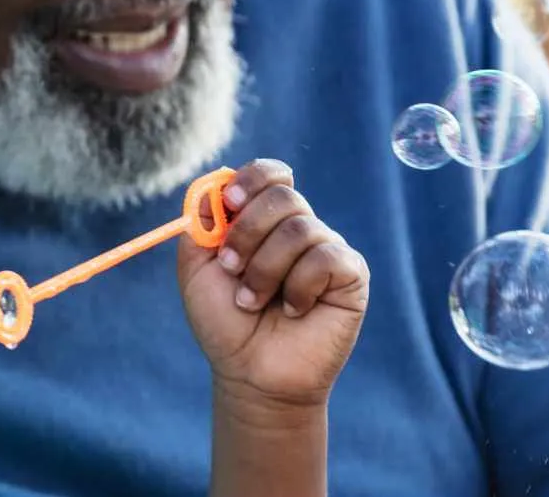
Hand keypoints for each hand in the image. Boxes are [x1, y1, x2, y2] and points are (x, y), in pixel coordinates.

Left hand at [177, 159, 369, 409]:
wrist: (250, 373)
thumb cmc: (225, 322)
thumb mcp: (197, 270)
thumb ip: (201, 225)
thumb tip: (214, 187)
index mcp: (263, 221)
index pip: (270, 174)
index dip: (252, 179)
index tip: (229, 203)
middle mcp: (298, 228)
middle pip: (283, 195)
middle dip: (247, 232)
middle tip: (230, 268)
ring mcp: (327, 249)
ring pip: (300, 228)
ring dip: (265, 269)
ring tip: (253, 301)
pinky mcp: (351, 275)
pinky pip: (326, 258)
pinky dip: (298, 287)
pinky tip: (292, 310)